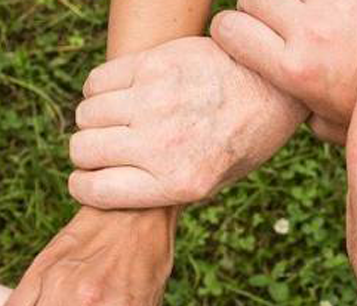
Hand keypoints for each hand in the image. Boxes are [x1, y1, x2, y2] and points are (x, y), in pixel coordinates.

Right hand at [68, 37, 307, 209]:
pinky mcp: (153, 64)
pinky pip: (97, 81)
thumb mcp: (214, 182)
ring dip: (95, 120)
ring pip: (86, 114)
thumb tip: (110, 190)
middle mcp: (162, 144)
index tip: (90, 179)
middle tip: (108, 148)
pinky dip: (99, 90)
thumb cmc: (243, 139)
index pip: (94, 190)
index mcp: (178, 182)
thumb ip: (163, 190)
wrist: (273, 86)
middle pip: (82, 150)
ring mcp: (155, 101)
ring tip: (119, 120)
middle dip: (88, 153)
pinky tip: (122, 94)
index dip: (84, 186)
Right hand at [210, 0, 356, 142]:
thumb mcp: (329, 123)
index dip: (231, 31)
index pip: (228, 28)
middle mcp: (312, 33)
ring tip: (309, 15)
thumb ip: (296, 108)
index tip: (244, 37)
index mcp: (295, 70)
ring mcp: (341, 5)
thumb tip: (274, 105)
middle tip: (276, 21)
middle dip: (257, 7)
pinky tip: (340, 11)